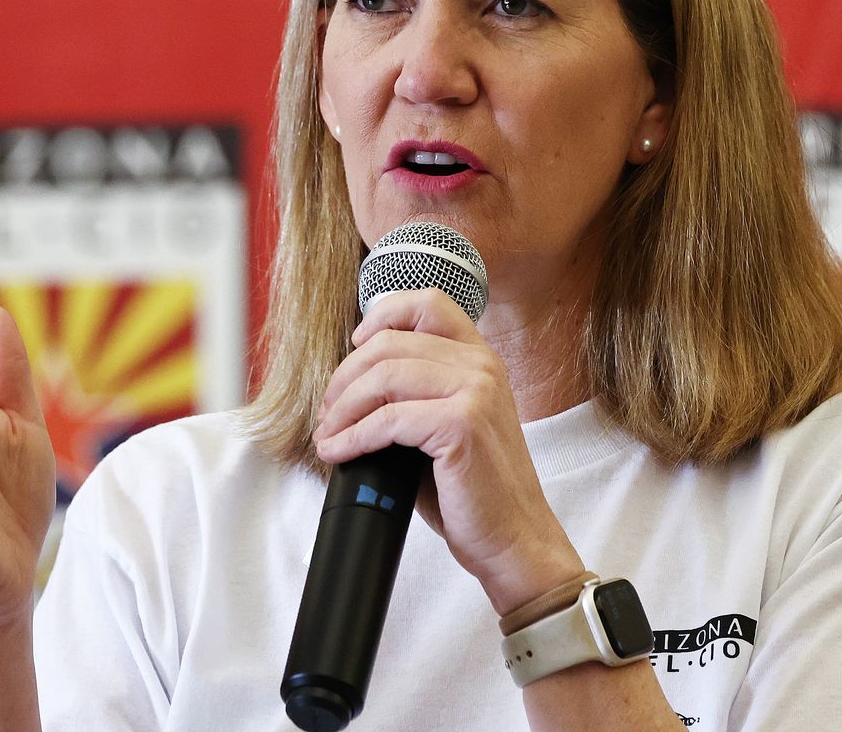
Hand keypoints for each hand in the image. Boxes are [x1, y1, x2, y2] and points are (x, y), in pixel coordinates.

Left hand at [312, 289, 584, 613]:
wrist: (514, 538)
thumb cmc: (475, 489)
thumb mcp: (446, 424)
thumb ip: (413, 393)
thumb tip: (350, 386)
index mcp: (481, 358)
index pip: (427, 303)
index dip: (381, 316)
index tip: (354, 348)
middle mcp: (482, 365)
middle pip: (390, 342)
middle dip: (345, 378)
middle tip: (328, 413)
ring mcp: (475, 391)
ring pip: (383, 376)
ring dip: (343, 408)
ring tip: (328, 434)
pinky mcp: (461, 424)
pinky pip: (387, 419)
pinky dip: (353, 436)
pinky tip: (340, 452)